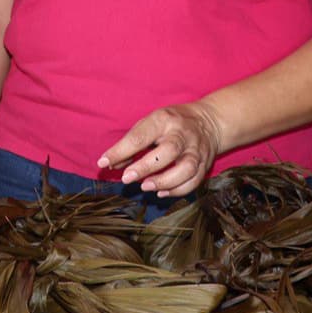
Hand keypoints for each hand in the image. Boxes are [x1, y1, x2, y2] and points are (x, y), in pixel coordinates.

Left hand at [96, 99, 224, 197]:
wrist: (208, 122)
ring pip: (186, 168)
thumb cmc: (170, 124)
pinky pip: (194, 181)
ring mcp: (196, 150)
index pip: (140, 136)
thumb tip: (111, 164)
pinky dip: (177, 190)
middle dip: (146, 167)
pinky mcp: (205, 164)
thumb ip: (130, 143)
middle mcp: (182, 134)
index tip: (103, 163)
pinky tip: (161, 193)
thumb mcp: (149, 124)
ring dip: (164, 181)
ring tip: (145, 187)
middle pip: (168, 151)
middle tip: (127, 178)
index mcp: (163, 120)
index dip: (120, 151)